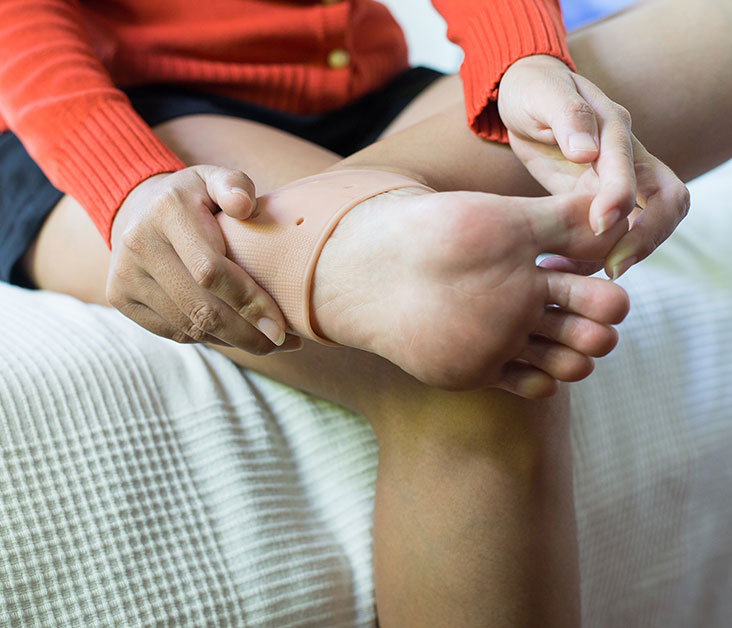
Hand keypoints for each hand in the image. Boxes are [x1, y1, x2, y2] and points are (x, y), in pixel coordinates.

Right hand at [107, 165, 301, 352]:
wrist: (138, 207)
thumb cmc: (195, 198)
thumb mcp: (215, 179)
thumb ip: (235, 185)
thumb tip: (245, 205)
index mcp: (167, 212)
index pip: (211, 271)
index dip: (249, 302)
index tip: (280, 326)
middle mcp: (139, 244)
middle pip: (200, 308)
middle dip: (247, 333)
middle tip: (282, 343)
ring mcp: (124, 274)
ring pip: (189, 327)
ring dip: (233, 341)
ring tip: (266, 342)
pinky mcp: (120, 298)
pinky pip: (174, 332)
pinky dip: (210, 339)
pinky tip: (235, 335)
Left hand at [498, 54, 689, 277]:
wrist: (524, 96)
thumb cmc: (533, 90)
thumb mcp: (543, 94)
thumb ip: (567, 116)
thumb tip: (588, 150)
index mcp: (615, 128)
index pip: (634, 168)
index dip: (622, 197)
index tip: (599, 224)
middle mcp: (627, 157)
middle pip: (667, 201)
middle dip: (647, 237)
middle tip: (611, 267)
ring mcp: (618, 180)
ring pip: (648, 222)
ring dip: (628, 252)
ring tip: (586, 276)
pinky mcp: (597, 199)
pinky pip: (612, 233)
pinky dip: (595, 255)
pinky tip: (563, 266)